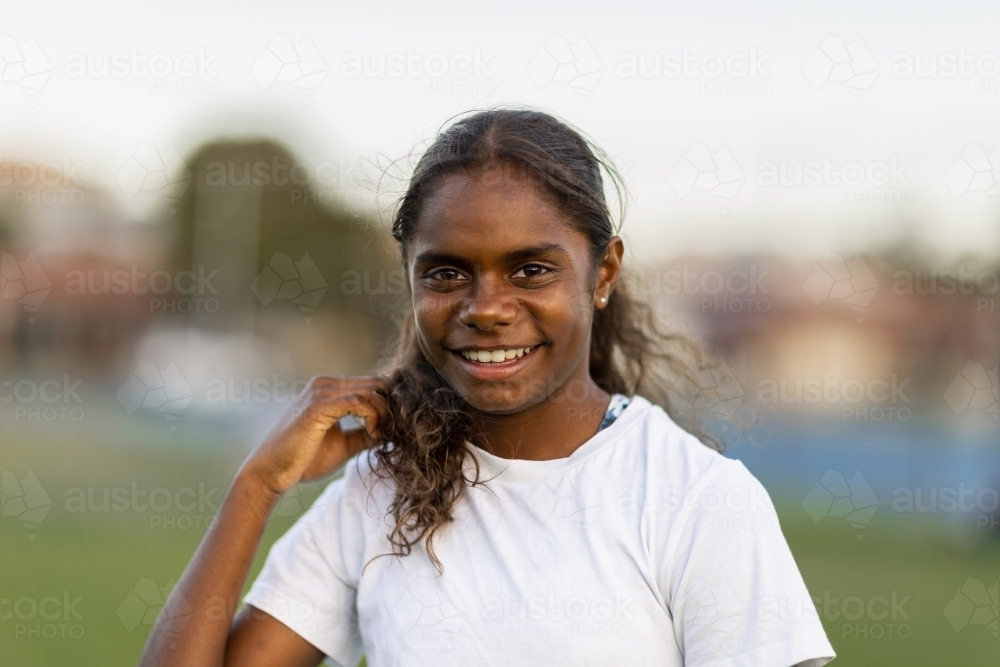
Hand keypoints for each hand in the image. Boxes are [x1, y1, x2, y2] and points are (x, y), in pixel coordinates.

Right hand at [239, 374, 389, 497]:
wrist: (271, 472)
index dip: (390, 404)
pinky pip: (358, 401)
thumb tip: (393, 431)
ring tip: (378, 435)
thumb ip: (366, 434)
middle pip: (377, 383)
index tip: (393, 429)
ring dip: (384, 414)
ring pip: (371, 390)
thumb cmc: (304, 459)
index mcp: (330, 388)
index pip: (373, 383)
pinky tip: (371, 433)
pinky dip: (373, 417)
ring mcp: (320, 392)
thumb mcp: (345, 444)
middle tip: (390, 432)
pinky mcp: (317, 406)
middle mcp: (325, 383)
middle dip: (391, 408)